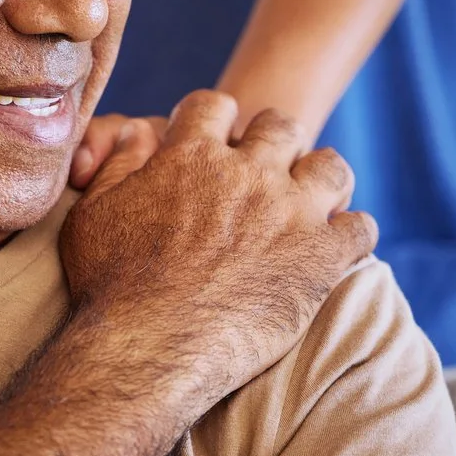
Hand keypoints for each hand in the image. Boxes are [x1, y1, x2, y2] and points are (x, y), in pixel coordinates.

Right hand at [59, 90, 376, 402]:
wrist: (147, 350)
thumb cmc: (109, 288)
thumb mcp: (94, 213)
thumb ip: (120, 165)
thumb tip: (141, 134)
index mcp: (191, 156)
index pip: (214, 106)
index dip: (214, 120)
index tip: (214, 142)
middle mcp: (248, 173)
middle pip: (279, 126)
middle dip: (274, 142)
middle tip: (267, 173)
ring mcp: (291, 212)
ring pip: (331, 166)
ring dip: (322, 179)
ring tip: (313, 202)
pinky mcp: (321, 257)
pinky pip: (360, 228)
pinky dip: (352, 235)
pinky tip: (338, 249)